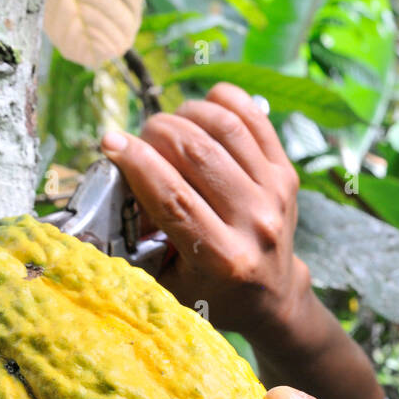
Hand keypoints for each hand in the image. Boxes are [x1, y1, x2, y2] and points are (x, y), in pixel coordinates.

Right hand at [98, 82, 308, 342]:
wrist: (272, 296)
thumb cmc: (211, 291)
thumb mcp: (169, 282)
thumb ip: (140, 238)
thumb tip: (113, 175)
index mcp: (223, 259)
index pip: (173, 197)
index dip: (137, 162)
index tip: (111, 143)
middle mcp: (255, 225)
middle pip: (199, 153)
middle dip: (158, 132)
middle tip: (142, 140)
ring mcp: (276, 196)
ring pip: (226, 128)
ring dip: (187, 114)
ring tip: (170, 127)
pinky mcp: (288, 175)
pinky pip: (255, 120)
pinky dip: (223, 102)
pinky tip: (202, 109)